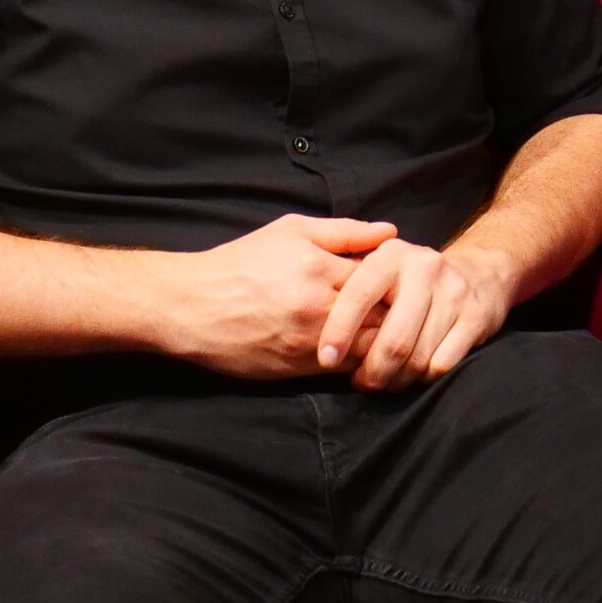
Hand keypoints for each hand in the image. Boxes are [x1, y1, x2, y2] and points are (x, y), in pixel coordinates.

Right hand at [153, 214, 396, 376]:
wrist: (189, 306)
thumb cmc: (241, 262)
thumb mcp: (291, 231)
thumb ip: (345, 232)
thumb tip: (392, 233)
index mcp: (318, 267)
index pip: (382, 277)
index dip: (399, 280)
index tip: (408, 281)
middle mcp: (315, 307)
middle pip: (381, 316)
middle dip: (399, 314)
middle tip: (412, 311)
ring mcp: (306, 342)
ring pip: (367, 348)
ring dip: (384, 343)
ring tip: (394, 334)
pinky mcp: (295, 370)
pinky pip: (343, 370)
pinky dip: (359, 362)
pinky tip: (364, 352)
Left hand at [316, 237, 510, 391]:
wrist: (481, 274)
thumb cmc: (413, 281)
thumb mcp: (381, 265)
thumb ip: (348, 283)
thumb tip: (312, 319)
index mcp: (392, 256)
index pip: (358, 296)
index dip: (339, 331)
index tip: (326, 359)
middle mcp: (425, 269)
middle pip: (393, 340)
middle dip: (373, 372)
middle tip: (362, 382)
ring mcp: (454, 292)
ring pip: (417, 358)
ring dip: (396, 380)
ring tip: (386, 381)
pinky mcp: (476, 317)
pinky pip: (442, 364)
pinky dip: (424, 379)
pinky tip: (415, 375)